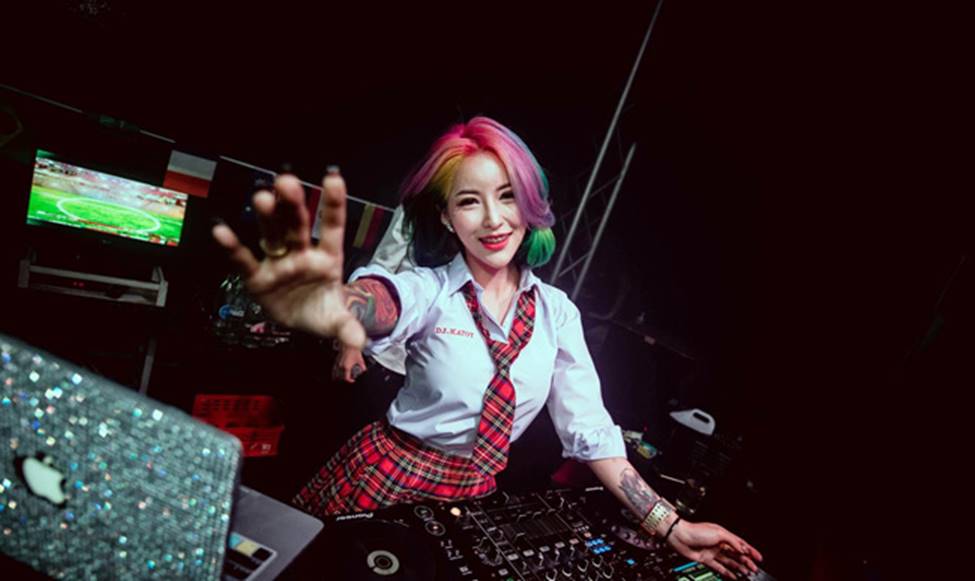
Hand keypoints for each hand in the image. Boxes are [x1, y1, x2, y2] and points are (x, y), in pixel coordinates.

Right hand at [212, 169, 365, 348]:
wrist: (301, 322)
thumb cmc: (322, 310)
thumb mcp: (339, 321)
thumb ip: (348, 329)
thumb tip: (357, 343)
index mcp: (328, 257)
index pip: (333, 227)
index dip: (333, 203)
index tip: (333, 177)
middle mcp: (302, 253)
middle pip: (297, 225)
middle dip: (293, 205)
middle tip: (287, 182)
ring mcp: (279, 263)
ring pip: (272, 235)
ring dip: (267, 217)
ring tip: (263, 198)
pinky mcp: (257, 277)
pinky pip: (245, 260)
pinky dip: (233, 247)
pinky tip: (222, 231)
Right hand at [333, 345, 367, 382]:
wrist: (349, 343)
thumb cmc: (353, 350)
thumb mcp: (360, 359)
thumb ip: (362, 367)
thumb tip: (364, 370)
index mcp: (347, 367)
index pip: (346, 378)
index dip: (350, 380)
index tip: (352, 380)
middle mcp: (341, 366)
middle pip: (340, 376)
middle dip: (344, 378)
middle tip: (349, 377)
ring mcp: (338, 362)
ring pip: (336, 372)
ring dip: (338, 375)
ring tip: (341, 376)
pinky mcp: (337, 359)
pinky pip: (335, 367)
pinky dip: (335, 370)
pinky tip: (337, 370)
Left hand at [667, 520, 762, 577]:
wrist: (681, 537)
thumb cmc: (697, 531)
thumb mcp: (719, 533)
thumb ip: (732, 542)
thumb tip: (742, 549)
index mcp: (724, 535)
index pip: (741, 544)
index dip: (750, 551)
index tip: (758, 558)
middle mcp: (719, 544)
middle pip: (736, 554)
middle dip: (746, 561)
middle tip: (754, 568)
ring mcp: (713, 552)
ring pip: (730, 562)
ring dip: (739, 568)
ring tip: (747, 573)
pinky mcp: (707, 560)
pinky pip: (720, 568)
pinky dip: (728, 573)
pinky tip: (734, 576)